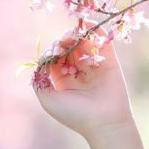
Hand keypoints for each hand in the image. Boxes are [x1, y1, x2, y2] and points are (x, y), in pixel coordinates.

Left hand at [32, 29, 148, 148]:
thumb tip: (41, 61)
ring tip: (70, 36)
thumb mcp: (48, 100)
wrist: (104, 122)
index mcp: (62, 80)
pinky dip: (93, 29)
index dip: (50, 53)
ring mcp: (94, 65)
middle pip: (67, 48)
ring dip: (74, 35)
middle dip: (62, 43)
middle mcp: (78, 72)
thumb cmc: (75, 115)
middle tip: (61, 46)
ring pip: (83, 42)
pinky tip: (84, 25)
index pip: (53, 59)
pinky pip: (102, 41)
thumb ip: (39, 81)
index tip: (51, 56)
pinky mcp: (109, 61)